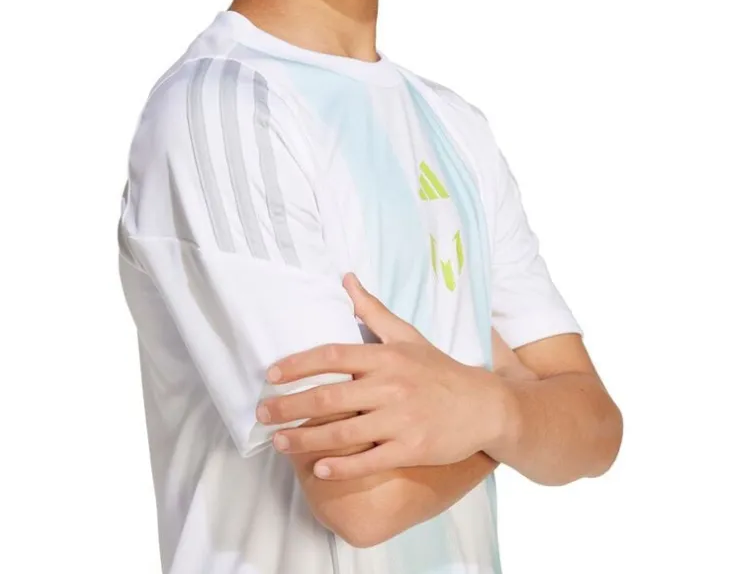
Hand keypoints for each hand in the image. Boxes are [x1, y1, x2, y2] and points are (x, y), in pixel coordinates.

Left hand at [256, 272, 501, 480]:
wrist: (485, 405)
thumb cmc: (440, 370)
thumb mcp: (408, 336)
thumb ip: (374, 310)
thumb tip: (346, 278)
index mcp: (386, 357)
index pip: (334, 355)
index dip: (300, 363)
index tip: (272, 374)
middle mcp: (390, 386)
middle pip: (330, 396)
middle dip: (290, 405)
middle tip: (262, 412)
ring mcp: (401, 419)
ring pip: (344, 432)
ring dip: (305, 439)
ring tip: (278, 443)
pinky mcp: (412, 448)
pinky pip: (370, 460)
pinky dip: (342, 466)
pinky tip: (318, 468)